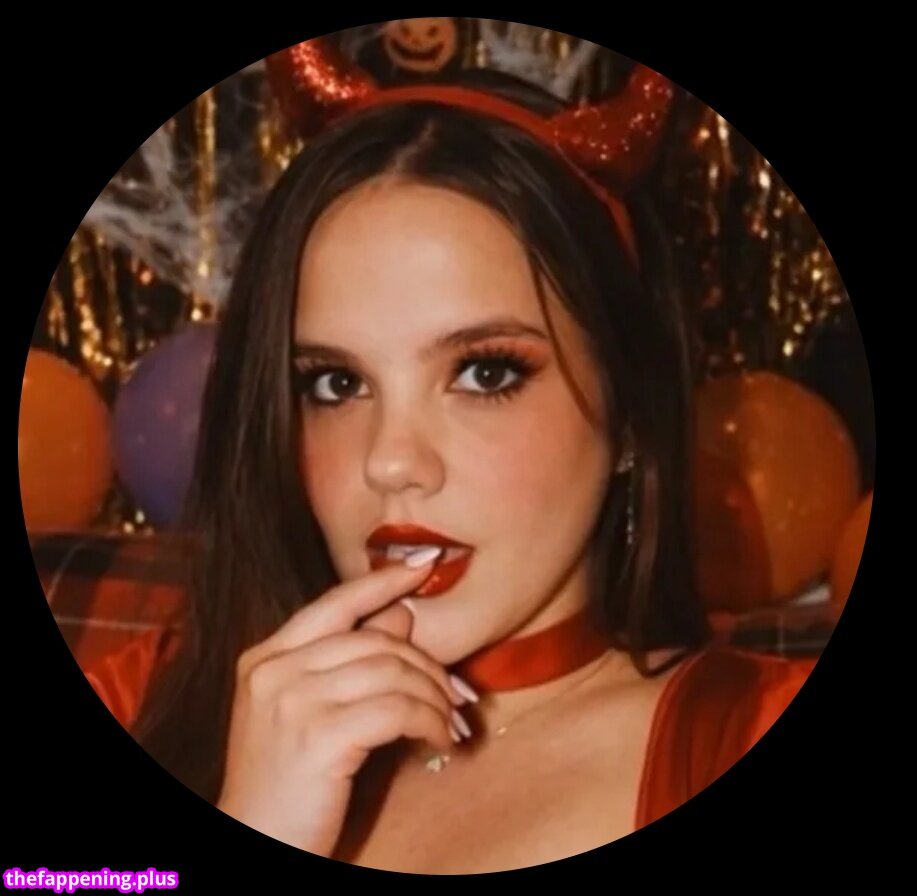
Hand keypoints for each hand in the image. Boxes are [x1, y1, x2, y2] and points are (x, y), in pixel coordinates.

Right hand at [215, 549, 470, 855]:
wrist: (254, 847)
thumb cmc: (286, 784)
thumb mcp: (308, 714)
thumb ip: (348, 662)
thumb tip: (400, 614)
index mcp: (267, 658)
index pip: (334, 603)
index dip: (382, 580)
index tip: (423, 565)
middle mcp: (275, 670)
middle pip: (375, 641)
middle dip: (427, 665)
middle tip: (457, 694)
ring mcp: (293, 701)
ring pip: (392, 672)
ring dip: (435, 698)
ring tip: (451, 723)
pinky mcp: (320, 736)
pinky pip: (397, 710)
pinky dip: (430, 722)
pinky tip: (440, 742)